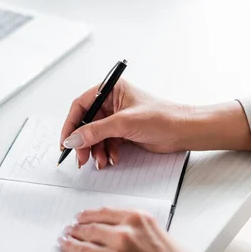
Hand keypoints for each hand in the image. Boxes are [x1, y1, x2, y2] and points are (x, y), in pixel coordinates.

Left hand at [58, 207, 238, 251]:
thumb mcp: (163, 235)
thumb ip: (140, 231)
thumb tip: (121, 233)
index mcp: (138, 221)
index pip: (103, 214)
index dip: (87, 216)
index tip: (79, 218)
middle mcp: (125, 237)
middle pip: (90, 231)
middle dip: (76, 231)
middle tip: (68, 232)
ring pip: (84, 251)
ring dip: (71, 248)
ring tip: (65, 246)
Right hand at [60, 79, 250, 168]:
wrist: (185, 131)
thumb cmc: (162, 117)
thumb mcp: (124, 123)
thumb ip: (95, 131)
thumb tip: (73, 138)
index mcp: (111, 89)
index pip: (81, 105)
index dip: (71, 124)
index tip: (65, 141)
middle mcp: (112, 102)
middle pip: (86, 123)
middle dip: (83, 142)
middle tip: (80, 158)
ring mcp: (117, 118)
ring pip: (95, 136)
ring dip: (95, 150)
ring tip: (100, 162)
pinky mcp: (124, 131)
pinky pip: (106, 142)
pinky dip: (106, 152)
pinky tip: (112, 158)